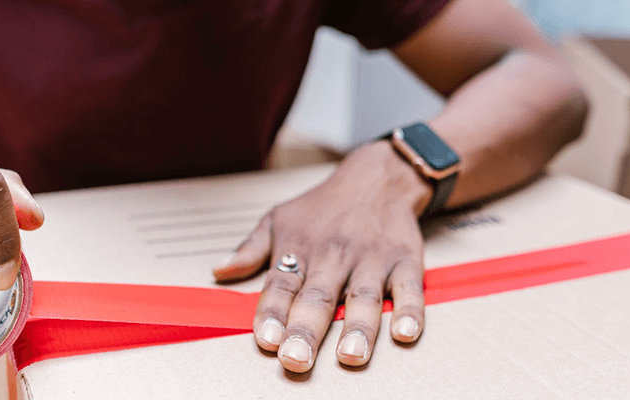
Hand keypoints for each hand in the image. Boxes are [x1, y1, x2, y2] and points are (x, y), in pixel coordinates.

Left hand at [212, 140, 432, 372]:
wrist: (377, 177)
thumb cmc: (322, 207)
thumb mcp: (278, 218)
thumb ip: (250, 250)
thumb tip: (219, 272)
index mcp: (299, 250)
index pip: (281, 286)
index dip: (271, 313)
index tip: (265, 340)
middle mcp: (334, 256)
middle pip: (318, 298)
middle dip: (306, 330)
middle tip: (297, 359)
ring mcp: (372, 259)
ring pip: (363, 297)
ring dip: (358, 328)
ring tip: (350, 356)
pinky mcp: (405, 261)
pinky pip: (409, 288)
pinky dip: (410, 310)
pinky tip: (406, 333)